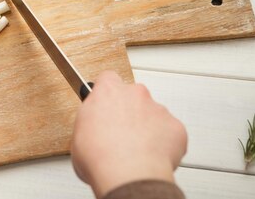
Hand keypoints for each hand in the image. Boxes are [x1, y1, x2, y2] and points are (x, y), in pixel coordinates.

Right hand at [71, 71, 186, 197]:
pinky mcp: (175, 127)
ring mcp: (158, 109)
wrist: (128, 175)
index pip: (108, 79)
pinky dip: (164, 142)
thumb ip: (90, 121)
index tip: (106, 104)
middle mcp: (135, 94)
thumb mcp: (78, 135)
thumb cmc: (101, 156)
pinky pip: (170, 132)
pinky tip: (151, 156)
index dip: (107, 93)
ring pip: (154, 114)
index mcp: (108, 91)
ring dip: (147, 128)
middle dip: (129, 112)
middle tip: (121, 134)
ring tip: (137, 150)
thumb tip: (93, 128)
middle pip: (134, 96)